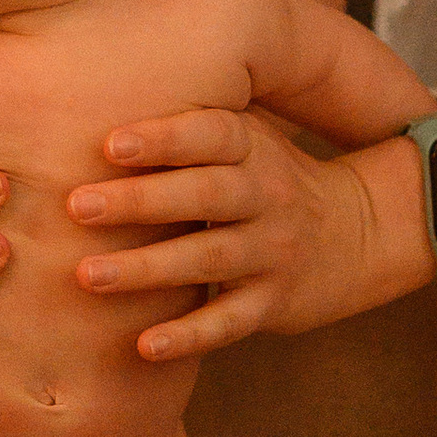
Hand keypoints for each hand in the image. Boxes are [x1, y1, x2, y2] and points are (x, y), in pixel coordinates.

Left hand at [68, 107, 430, 364]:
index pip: (212, 135)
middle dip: (140, 201)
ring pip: (209, 258)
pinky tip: (145, 346)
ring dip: (148, 269)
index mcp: (252, 150)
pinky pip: (229, 322)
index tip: (110, 143)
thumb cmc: (266, 179)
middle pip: (205, 195)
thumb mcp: (247, 139)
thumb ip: (190, 121)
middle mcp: (265, 197)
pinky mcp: (272, 304)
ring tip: (88, 276)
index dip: (165, 138)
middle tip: (78, 206)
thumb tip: (94, 90)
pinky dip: (188, 336)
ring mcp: (272, 252)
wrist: (358, 234)